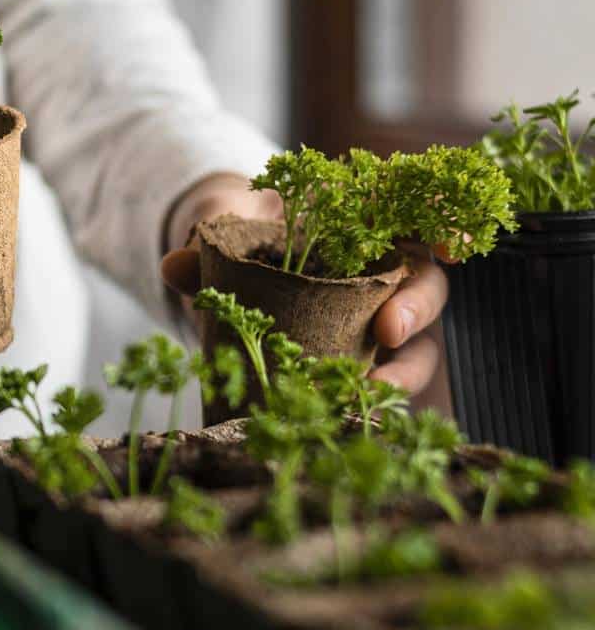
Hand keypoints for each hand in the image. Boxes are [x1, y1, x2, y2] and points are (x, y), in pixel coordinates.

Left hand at [158, 173, 447, 395]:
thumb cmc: (244, 240)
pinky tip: (358, 416)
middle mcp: (385, 269)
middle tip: (390, 331)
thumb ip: (208, 246)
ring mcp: (380, 319)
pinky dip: (377, 400)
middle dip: (417, 306)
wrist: (227, 273)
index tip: (455, 244)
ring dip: (405, 370)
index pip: (419, 213)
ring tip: (373, 391)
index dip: (445, 222)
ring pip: (417, 344)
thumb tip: (174, 265)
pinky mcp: (364, 362)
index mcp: (362, 220)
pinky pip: (384, 382)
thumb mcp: (224, 237)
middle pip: (426, 283)